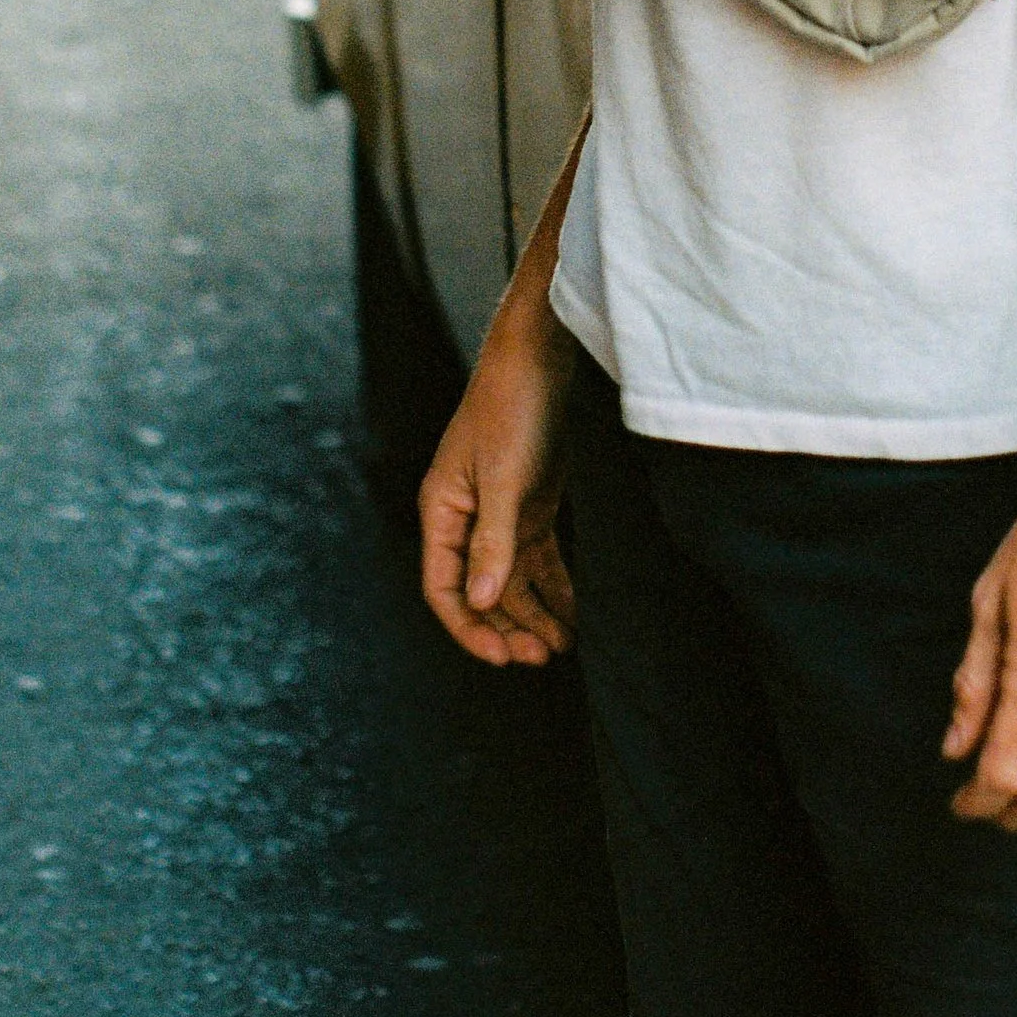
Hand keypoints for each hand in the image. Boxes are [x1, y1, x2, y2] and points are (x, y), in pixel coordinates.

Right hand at [418, 314, 577, 668]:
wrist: (540, 359)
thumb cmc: (510, 409)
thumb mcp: (504, 477)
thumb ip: (493, 540)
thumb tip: (483, 600)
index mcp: (442, 511)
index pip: (444, 589)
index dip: (469, 628)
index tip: (502, 656)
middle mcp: (465, 519)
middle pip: (481, 591)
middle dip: (509, 627)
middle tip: (543, 656)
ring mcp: (499, 514)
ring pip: (511, 581)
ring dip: (534, 613)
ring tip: (564, 644)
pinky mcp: (529, 505)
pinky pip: (537, 560)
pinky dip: (554, 587)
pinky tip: (574, 612)